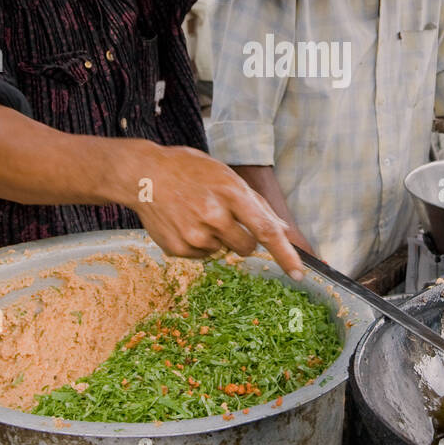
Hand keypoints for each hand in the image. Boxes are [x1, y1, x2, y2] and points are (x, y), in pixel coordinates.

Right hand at [128, 144, 304, 279]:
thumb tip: (282, 230)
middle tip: (226, 218)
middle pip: (247, 248)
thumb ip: (256, 204)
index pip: (266, 231)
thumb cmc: (190, 171)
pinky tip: (184, 222)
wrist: (144, 174)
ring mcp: (194, 235)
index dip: (286, 255)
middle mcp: (213, 217)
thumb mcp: (226, 176)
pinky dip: (199, 243)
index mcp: (231, 194)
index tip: (299, 273)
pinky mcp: (178, 249)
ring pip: (223, 251)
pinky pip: (202, 256)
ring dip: (218, 238)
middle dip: (245, 239)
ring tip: (197, 214)